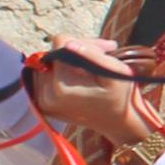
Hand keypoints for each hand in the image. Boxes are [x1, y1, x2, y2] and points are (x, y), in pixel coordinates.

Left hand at [26, 36, 160, 149]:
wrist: (120, 123)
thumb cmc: (122, 96)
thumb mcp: (115, 72)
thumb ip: (92, 55)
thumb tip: (67, 43)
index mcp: (61, 86)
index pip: (60, 43)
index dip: (84, 41)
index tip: (104, 49)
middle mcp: (45, 95)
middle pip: (53, 52)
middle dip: (76, 49)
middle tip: (103, 54)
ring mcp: (42, 101)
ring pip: (48, 62)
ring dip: (68, 60)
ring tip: (92, 67)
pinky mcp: (43, 104)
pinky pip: (46, 76)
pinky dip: (62, 72)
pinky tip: (81, 77)